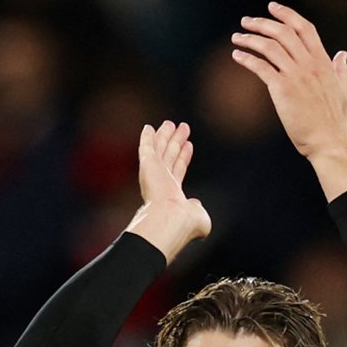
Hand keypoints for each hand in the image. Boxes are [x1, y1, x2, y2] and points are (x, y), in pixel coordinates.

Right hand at [127, 120, 210, 263]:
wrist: (171, 219)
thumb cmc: (185, 223)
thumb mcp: (199, 216)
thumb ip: (197, 208)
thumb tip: (195, 204)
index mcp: (172, 195)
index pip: (178, 171)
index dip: (183, 158)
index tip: (188, 146)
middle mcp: (162, 184)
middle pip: (169, 157)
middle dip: (175, 143)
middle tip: (181, 128)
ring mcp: (154, 174)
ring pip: (160, 150)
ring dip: (165, 136)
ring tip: (170, 123)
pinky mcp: (148, 166)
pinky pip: (147, 148)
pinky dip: (147, 138)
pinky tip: (149, 128)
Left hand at [230, 2, 346, 198]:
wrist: (329, 141)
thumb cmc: (335, 120)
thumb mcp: (344, 89)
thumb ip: (341, 69)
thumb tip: (342, 54)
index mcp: (323, 62)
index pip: (304, 28)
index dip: (287, 14)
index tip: (273, 7)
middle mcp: (309, 64)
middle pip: (283, 32)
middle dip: (262, 22)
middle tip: (247, 21)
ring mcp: (296, 76)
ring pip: (270, 46)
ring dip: (250, 38)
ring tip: (237, 37)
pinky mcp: (282, 90)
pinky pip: (261, 67)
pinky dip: (247, 59)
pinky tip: (237, 56)